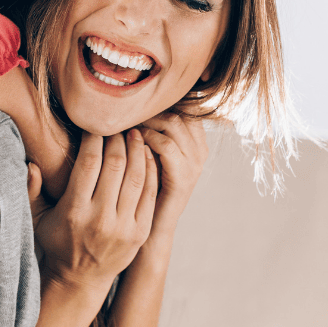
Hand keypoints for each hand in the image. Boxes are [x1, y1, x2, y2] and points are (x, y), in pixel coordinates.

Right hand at [31, 129, 157, 293]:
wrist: (80, 280)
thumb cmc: (57, 242)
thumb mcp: (36, 219)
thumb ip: (31, 190)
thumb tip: (32, 163)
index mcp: (74, 211)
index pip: (88, 163)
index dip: (93, 139)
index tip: (94, 127)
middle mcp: (101, 219)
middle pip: (115, 165)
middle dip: (118, 139)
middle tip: (118, 126)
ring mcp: (124, 227)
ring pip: (136, 176)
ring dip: (137, 150)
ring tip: (135, 134)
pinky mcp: (140, 232)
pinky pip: (150, 194)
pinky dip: (150, 171)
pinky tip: (146, 156)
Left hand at [138, 108, 207, 246]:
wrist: (150, 226)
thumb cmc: (145, 185)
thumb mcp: (153, 152)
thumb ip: (153, 129)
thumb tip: (135, 100)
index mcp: (196, 142)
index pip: (185, 107)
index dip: (163, 101)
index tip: (138, 101)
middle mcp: (200, 151)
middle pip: (179, 111)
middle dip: (152, 108)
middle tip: (129, 110)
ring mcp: (195, 165)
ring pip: (173, 124)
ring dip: (146, 121)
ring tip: (128, 123)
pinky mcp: (183, 178)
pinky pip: (166, 146)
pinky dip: (147, 139)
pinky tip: (131, 141)